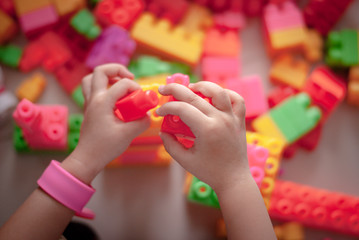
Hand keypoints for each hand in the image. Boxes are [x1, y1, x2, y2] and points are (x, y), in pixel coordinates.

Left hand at [62, 64, 149, 182]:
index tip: (142, 98)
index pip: (121, 84)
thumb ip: (142, 122)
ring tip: (119, 82)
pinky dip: (102, 87)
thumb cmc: (105, 147)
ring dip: (106, 76)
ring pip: (91, 78)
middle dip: (117, 69)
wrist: (87, 158)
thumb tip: (148, 114)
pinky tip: (114, 97)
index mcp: (103, 102)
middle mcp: (94, 99)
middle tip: (129, 77)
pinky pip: (91, 89)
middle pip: (100, 71)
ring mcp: (89, 103)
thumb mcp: (128, 134)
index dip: (135, 87)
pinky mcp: (89, 109)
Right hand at [156, 82, 249, 192]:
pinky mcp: (240, 120)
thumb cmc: (209, 172)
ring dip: (202, 85)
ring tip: (191, 88)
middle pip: (195, 95)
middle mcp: (221, 119)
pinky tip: (214, 96)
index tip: (159, 112)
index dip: (167, 108)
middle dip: (175, 89)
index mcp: (207, 129)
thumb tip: (162, 130)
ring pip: (219, 91)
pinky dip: (226, 93)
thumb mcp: (185, 160)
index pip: (182, 109)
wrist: (234, 180)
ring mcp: (232, 118)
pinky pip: (237, 100)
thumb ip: (170, 144)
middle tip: (163, 89)